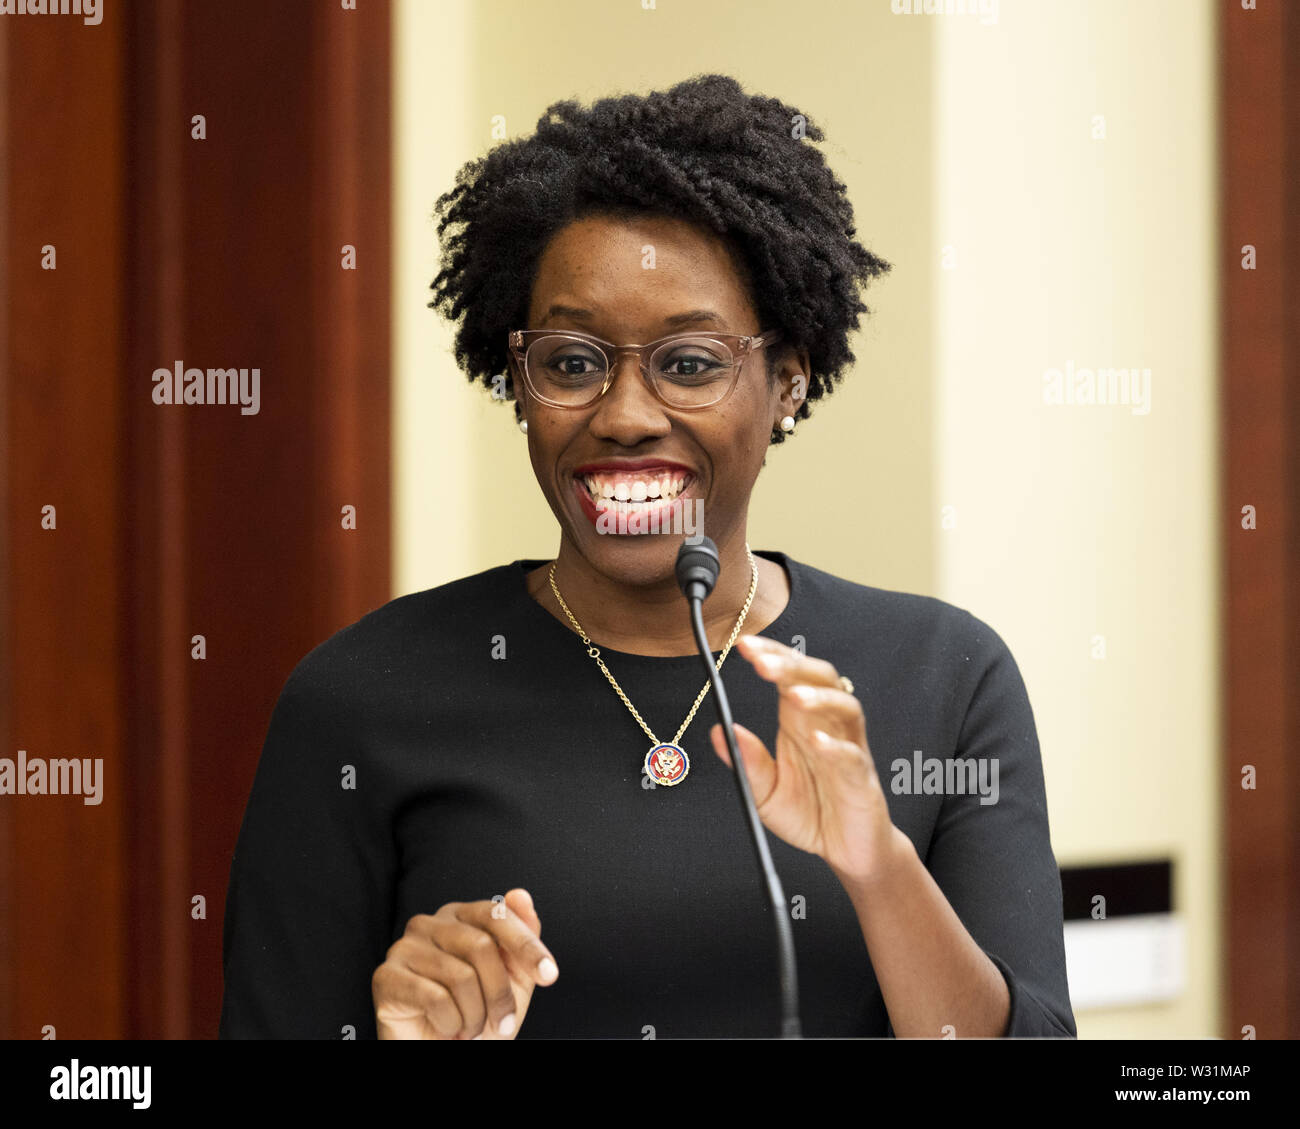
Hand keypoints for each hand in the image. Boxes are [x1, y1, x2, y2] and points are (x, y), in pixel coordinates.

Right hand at [372, 888, 557, 1039]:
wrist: (441, 1055)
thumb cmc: (477, 1015)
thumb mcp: (512, 979)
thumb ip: (521, 937)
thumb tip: (520, 895)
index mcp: (459, 916)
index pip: (496, 914)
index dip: (526, 945)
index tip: (549, 975)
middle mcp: (428, 923)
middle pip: (481, 946)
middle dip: (500, 994)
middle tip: (502, 1023)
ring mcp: (404, 948)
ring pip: (461, 976)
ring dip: (476, 1015)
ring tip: (470, 1028)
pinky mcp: (386, 977)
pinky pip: (435, 998)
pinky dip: (451, 1023)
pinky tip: (447, 1028)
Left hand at [711, 635, 896, 885]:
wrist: (847, 851)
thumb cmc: (810, 813)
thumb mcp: (765, 791)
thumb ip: (747, 762)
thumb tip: (719, 731)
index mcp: (799, 722)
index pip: (789, 676)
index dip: (771, 656)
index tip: (744, 646)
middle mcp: (826, 726)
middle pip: (819, 678)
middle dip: (791, 665)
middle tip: (761, 661)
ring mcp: (847, 748)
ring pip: (845, 706)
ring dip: (818, 697)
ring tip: (792, 697)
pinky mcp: (861, 777)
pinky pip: (853, 754)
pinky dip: (835, 745)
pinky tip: (817, 741)